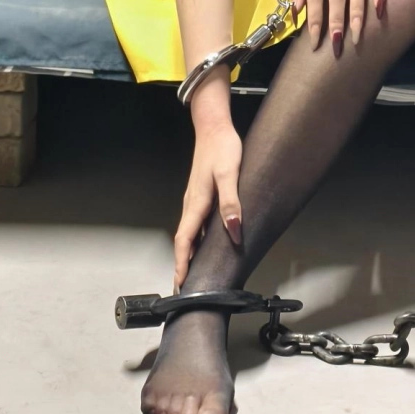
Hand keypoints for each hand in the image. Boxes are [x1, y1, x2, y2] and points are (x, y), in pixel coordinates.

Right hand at [173, 114, 242, 292]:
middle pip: (184, 241)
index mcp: (197, 203)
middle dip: (183, 264)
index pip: (184, 240)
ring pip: (190, 233)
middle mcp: (192, 204)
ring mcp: (195, 199)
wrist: (213, 126)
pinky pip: (196, 223)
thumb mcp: (230, 173)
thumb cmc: (222, 147)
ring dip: (190, 253)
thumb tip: (234, 230)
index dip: (182, 263)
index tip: (180, 284)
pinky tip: (206, 243)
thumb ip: (231, 202)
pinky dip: (197, 239)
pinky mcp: (201, 194)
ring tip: (194, 272)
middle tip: (184, 287)